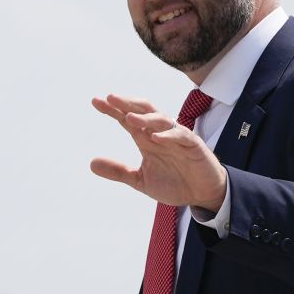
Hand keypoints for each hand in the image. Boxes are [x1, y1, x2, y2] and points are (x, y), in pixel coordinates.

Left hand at [91, 94, 226, 210]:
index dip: (112, 110)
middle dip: (128, 103)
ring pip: (162, 119)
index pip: (127, 119)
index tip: (95, 101)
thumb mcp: (141, 180)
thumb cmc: (174, 184)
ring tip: (129, 117)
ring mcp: (178, 138)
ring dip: (146, 118)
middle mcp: (160, 134)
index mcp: (147, 139)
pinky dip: (168, 136)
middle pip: (144, 111)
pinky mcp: (194, 146)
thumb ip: (119, 171)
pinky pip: (181, 136)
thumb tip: (91, 163)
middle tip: (111, 98)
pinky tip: (155, 138)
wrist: (202, 195)